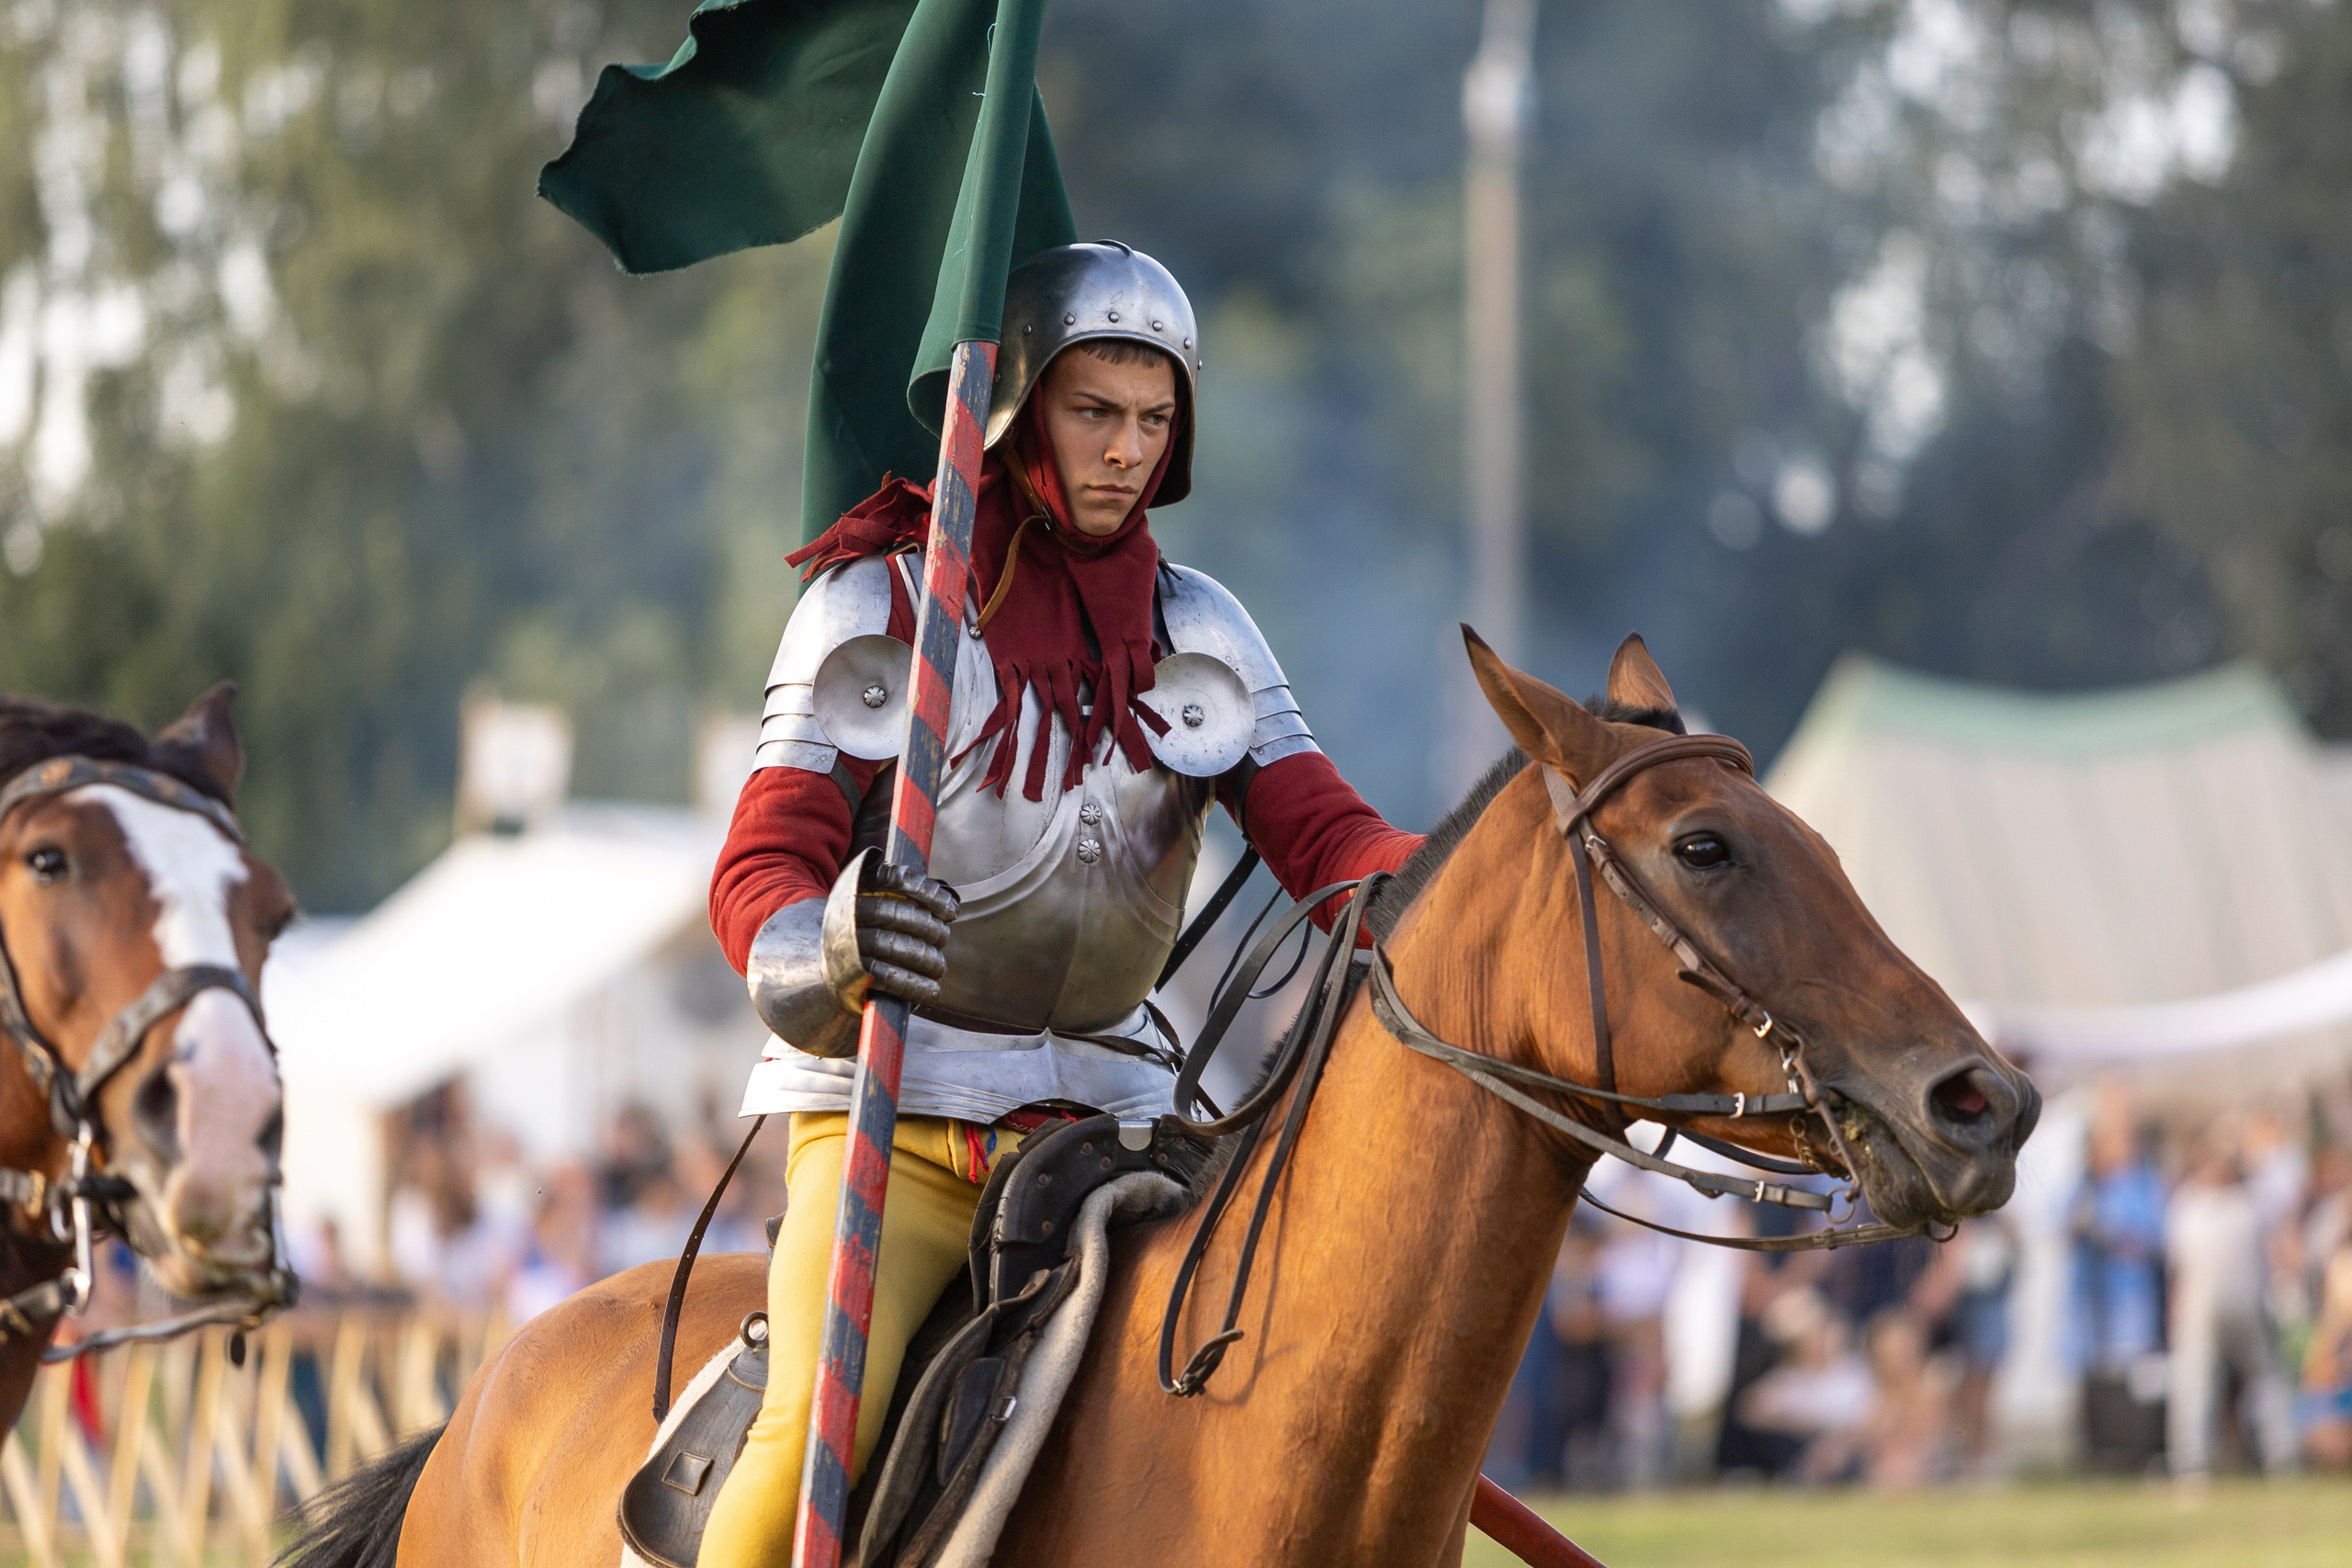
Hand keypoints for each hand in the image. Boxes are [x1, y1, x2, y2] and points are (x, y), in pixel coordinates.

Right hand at [819, 848, 958, 1013]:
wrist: (830, 973)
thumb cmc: (869, 936)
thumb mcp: (881, 910)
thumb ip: (909, 901)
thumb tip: (951, 908)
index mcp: (855, 888)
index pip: (892, 877)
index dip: (926, 890)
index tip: (952, 910)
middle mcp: (845, 913)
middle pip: (895, 912)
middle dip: (929, 927)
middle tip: (942, 937)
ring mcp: (844, 945)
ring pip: (892, 945)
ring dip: (925, 957)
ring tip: (938, 966)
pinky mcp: (849, 975)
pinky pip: (887, 978)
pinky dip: (915, 985)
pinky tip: (931, 990)